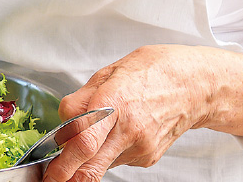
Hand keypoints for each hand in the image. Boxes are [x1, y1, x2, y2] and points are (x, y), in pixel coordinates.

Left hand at [43, 45, 242, 181]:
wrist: (196, 87)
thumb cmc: (154, 72)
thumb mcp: (110, 71)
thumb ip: (82, 98)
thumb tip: (63, 118)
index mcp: (114, 103)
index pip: (82, 142)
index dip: (60, 161)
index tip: (47, 170)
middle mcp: (128, 130)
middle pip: (90, 167)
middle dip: (66, 177)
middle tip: (52, 178)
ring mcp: (140, 147)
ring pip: (102, 164)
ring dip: (88, 160)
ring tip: (95, 136)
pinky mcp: (148, 158)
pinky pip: (118, 160)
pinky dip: (109, 152)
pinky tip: (119, 133)